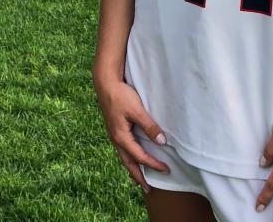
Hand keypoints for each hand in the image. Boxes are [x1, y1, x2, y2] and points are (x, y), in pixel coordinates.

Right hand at [95, 77, 169, 191]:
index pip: (140, 157)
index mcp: (121, 137)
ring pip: (125, 157)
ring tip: (140, 177)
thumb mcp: (137, 110)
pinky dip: (130, 157)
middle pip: (128, 163)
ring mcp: (114, 135)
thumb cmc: (121, 96)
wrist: (105, 84)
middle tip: (148, 189)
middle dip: (138, 176)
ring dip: (133, 168)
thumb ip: (149, 126)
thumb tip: (162, 142)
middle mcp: (116, 139)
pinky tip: (134, 155)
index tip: (166, 170)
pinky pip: (123, 149)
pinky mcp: (115, 129)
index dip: (153, 164)